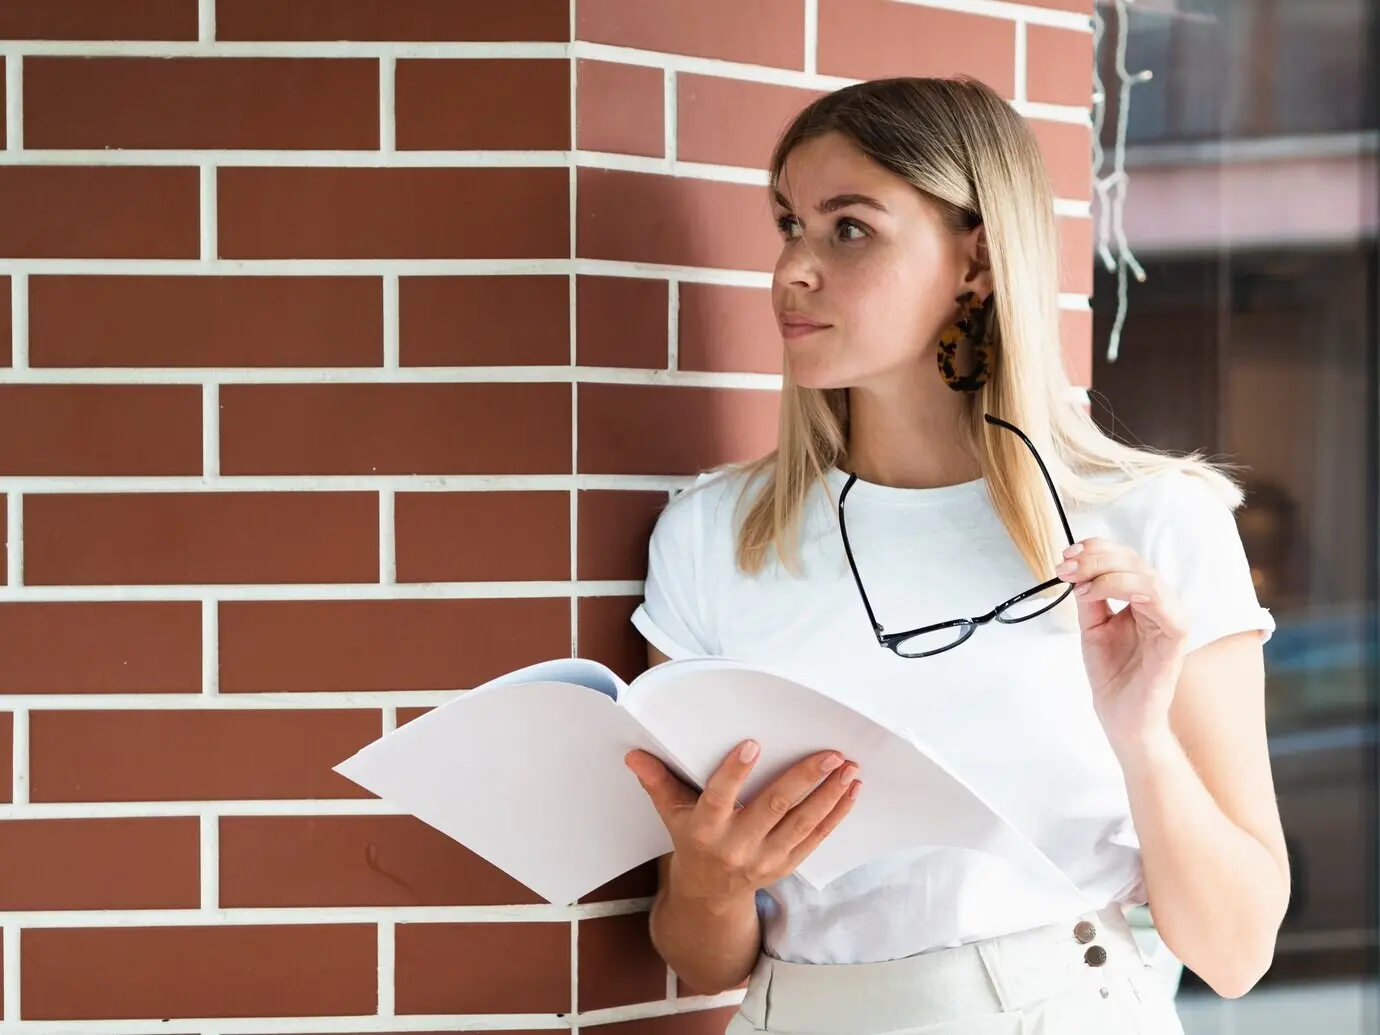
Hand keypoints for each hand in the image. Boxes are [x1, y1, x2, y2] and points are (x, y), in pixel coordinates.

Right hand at [624, 741, 860, 908]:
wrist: (708, 897)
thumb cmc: (692, 843)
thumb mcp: (671, 814)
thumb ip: (658, 782)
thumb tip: (634, 755)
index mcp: (705, 829)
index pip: (719, 798)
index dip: (735, 773)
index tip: (753, 745)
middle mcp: (736, 846)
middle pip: (773, 808)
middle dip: (804, 779)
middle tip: (830, 754)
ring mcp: (765, 858)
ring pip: (801, 823)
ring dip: (828, 795)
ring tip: (848, 768)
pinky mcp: (786, 865)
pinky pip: (815, 839)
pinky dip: (835, 815)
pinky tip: (849, 792)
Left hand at [1056, 538, 1188, 752]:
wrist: (1120, 716)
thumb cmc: (1112, 674)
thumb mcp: (1092, 627)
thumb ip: (1089, 598)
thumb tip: (1076, 569)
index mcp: (1143, 600)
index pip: (1127, 559)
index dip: (1097, 550)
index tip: (1067, 555)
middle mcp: (1160, 605)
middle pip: (1135, 562)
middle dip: (1095, 558)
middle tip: (1066, 566)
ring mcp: (1170, 620)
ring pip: (1147, 577)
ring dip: (1106, 572)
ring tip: (1077, 584)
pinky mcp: (1175, 637)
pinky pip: (1162, 603)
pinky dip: (1126, 589)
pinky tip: (1097, 594)